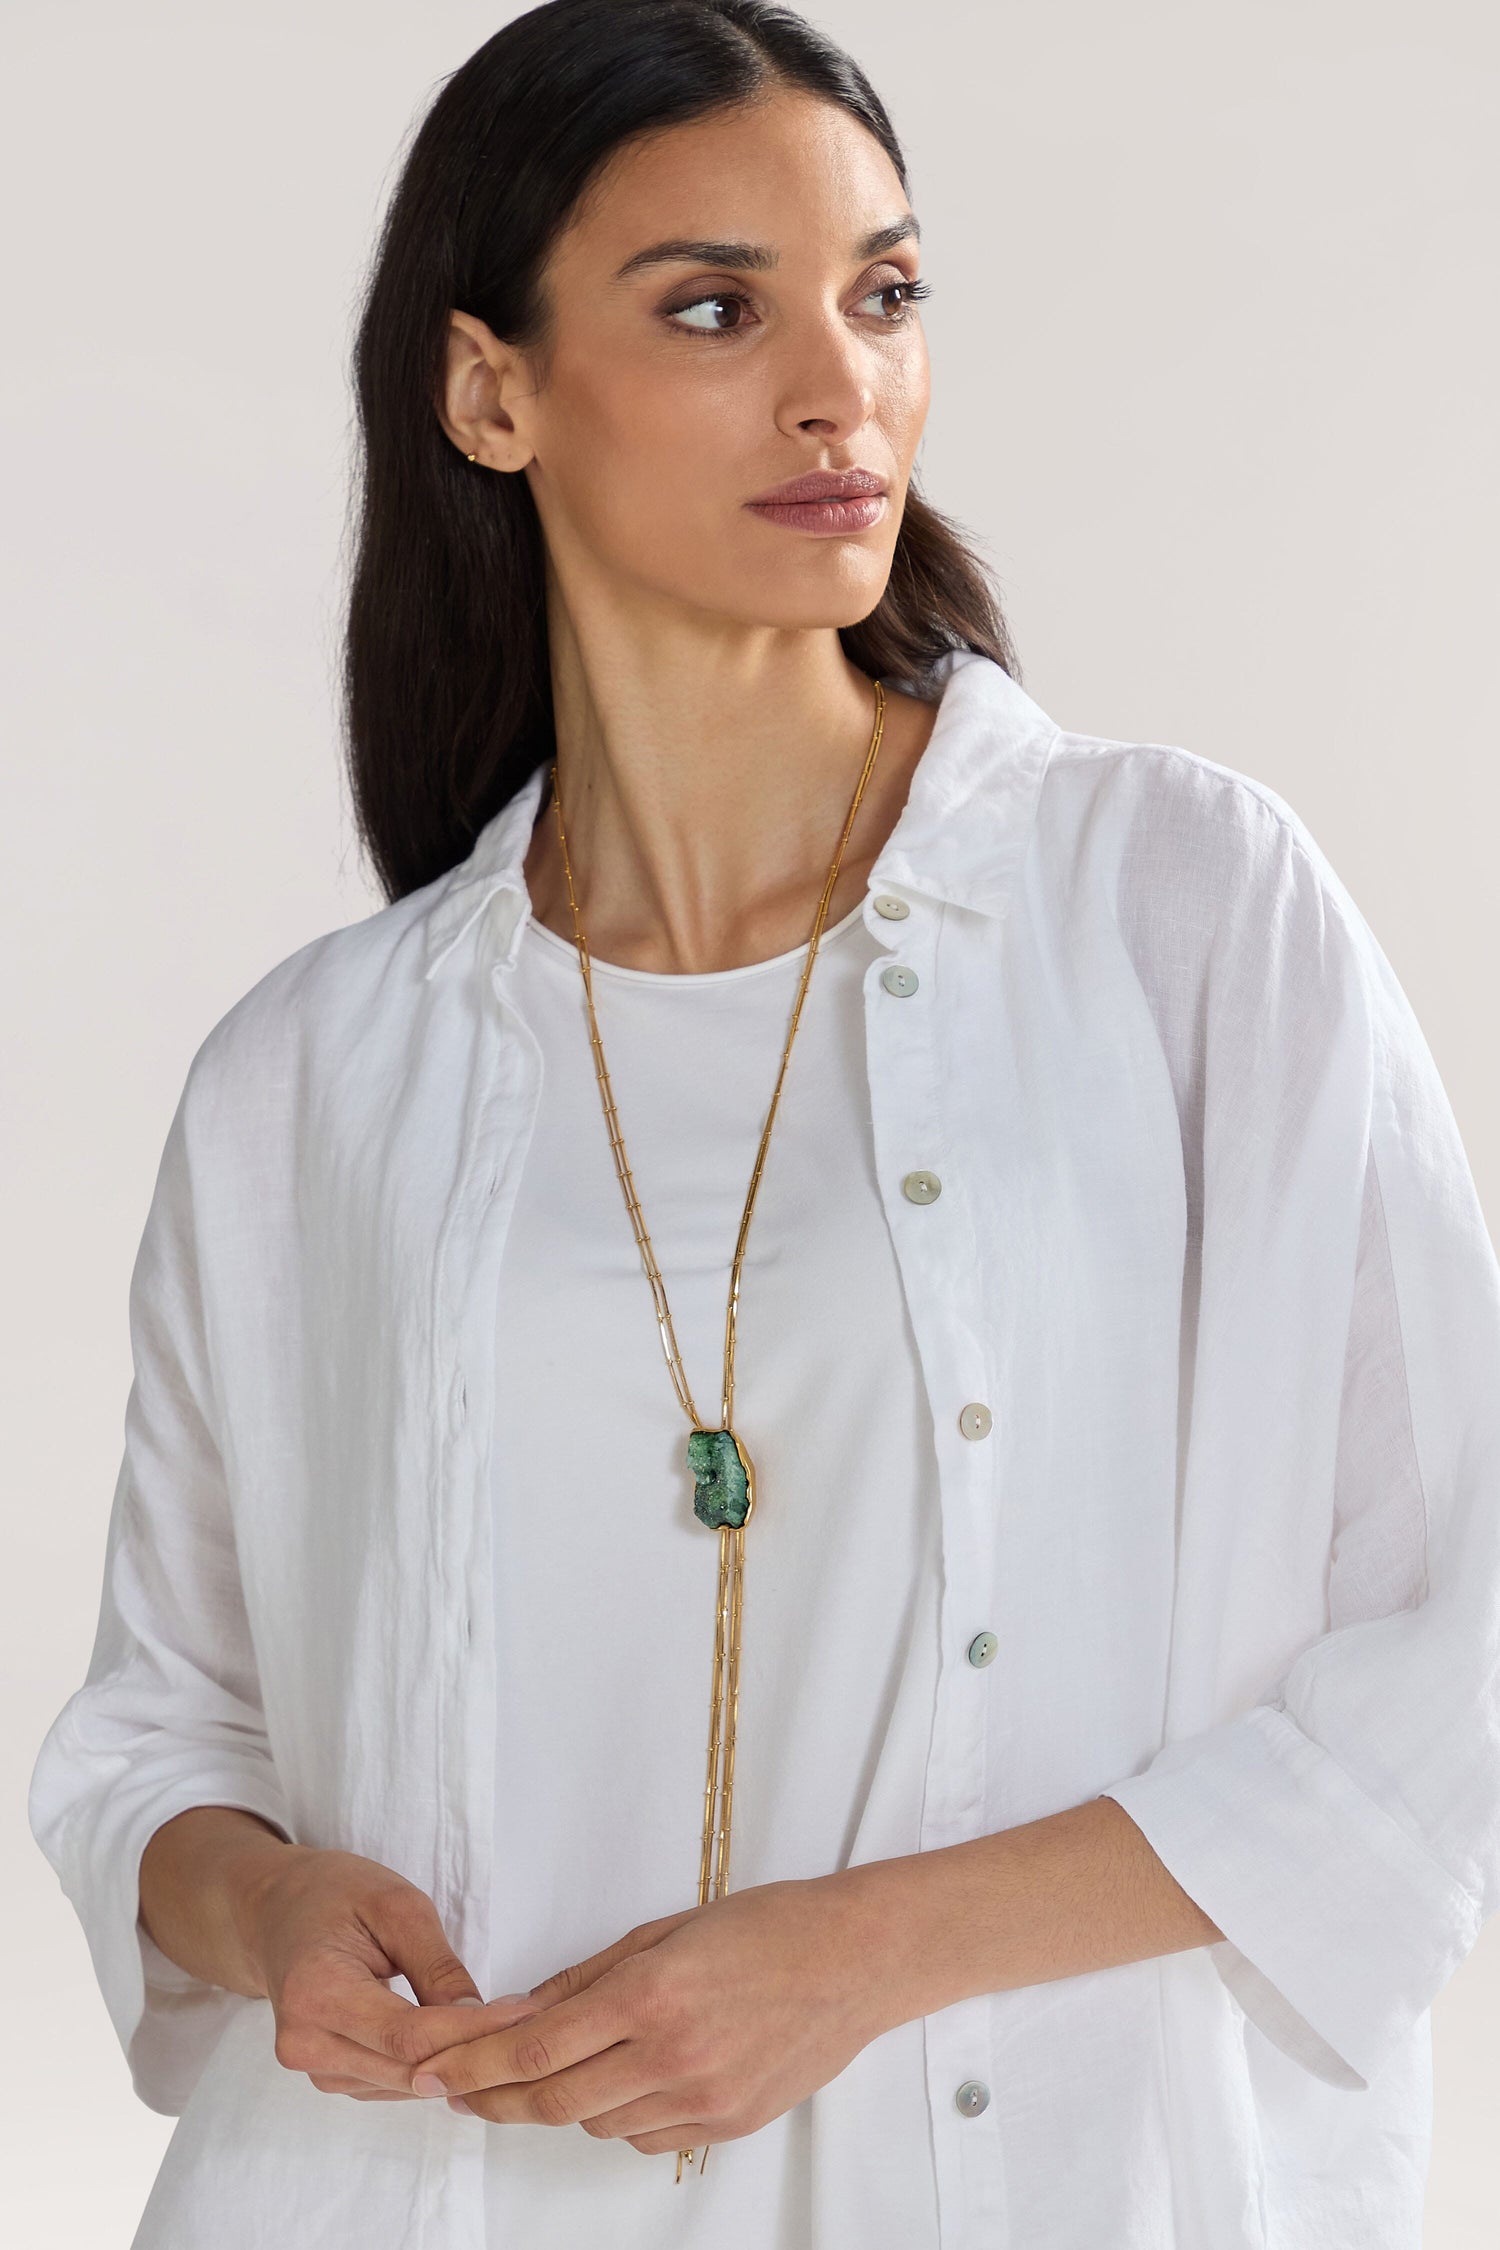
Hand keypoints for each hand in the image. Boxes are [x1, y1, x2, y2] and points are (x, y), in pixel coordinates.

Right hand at [239, 1844, 544, 2098]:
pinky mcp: (331, 2076)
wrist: (275, 1911)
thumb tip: (478, 2016)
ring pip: (405, 2085)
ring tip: (508, 2028)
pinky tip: (466, 2038)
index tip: (526, 2012)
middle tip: (535, 2025)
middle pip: (409, 2070)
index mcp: (315, 1995)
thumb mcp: (394, 1905)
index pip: (409, 2036)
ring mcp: (316, 2069)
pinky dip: (434, 2066)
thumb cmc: (333, 1894)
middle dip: (476, 2052)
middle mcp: (307, 2046)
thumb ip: (435, 1964)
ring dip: (459, 2063)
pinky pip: (394, 2083)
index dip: (473, 2030)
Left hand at [406, 1870, 898, 2154]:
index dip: (473, 2064)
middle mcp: (670, 2056)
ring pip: (595, 2123)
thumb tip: (524, 2010)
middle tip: (453, 2091)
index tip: (431, 2068)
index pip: (536, 2049)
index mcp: (649, 1996)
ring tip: (539, 2076)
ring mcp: (701, 2100)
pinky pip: (644, 2136)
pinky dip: (616, 2115)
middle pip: (551, 2102)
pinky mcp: (726, 2125)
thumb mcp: (665, 1929)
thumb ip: (589, 1977)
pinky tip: (616, 2084)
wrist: (855, 1960)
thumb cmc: (765, 1926)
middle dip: (490, 2099)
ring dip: (557, 2103)